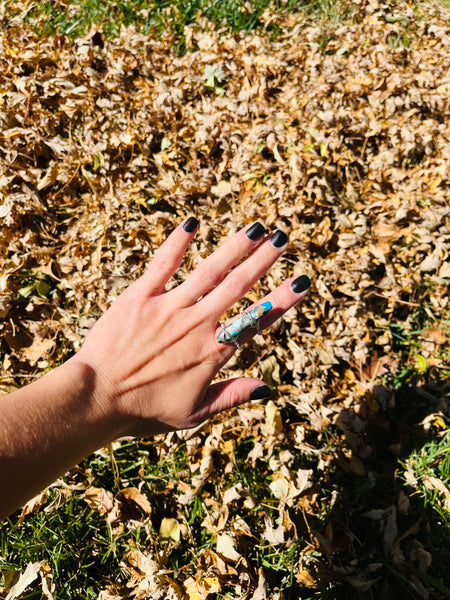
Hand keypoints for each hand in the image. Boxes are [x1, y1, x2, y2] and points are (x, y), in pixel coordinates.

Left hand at [70, 218, 310, 437]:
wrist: (95, 399)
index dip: (283, 300)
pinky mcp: (139, 296)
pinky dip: (178, 243)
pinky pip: (162, 264)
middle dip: (264, 260)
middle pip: (238, 286)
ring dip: (234, 246)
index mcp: (213, 351)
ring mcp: (168, 307)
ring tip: (256, 227)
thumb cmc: (144, 411)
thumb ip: (232, 396)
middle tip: (283, 238)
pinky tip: (192, 223)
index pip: (257, 320)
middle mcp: (196, 324)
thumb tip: (267, 388)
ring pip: (209, 271)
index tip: (302, 281)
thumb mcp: (194, 414)